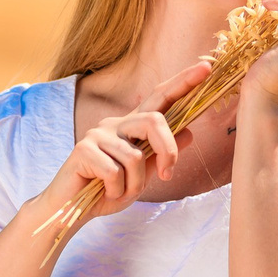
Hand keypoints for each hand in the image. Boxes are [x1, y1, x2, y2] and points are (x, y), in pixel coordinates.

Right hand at [42, 58, 211, 221]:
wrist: (70, 210)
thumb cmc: (105, 192)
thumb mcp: (141, 176)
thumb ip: (161, 155)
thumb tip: (190, 133)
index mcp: (131, 127)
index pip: (160, 98)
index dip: (183, 82)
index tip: (206, 66)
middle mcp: (115, 124)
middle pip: (154, 121)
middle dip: (168, 151)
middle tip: (167, 176)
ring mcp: (98, 134)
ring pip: (136, 156)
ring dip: (134, 184)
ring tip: (119, 192)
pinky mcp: (84, 149)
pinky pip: (115, 172)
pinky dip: (116, 190)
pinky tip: (104, 192)